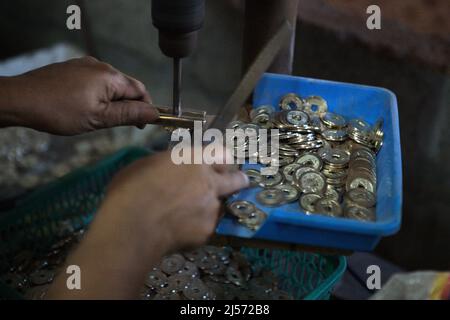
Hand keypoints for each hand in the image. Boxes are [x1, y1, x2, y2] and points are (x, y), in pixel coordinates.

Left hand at [0, 57, 157, 134]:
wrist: (21, 99)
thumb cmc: (60, 111)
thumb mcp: (99, 118)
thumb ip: (129, 114)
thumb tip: (154, 113)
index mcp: (110, 76)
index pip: (141, 91)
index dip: (145, 109)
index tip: (141, 126)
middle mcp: (100, 65)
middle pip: (126, 87)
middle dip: (127, 106)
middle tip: (116, 125)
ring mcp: (85, 65)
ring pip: (109, 85)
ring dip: (111, 101)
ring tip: (97, 118)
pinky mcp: (73, 68)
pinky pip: (94, 81)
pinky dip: (97, 95)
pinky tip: (84, 107)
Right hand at [98, 149, 248, 251]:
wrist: (133, 227)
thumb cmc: (130, 190)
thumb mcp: (147, 165)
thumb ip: (168, 165)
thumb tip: (171, 169)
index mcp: (194, 160)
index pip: (221, 153)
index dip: (220, 159)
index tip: (218, 164)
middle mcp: (209, 182)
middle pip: (236, 179)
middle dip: (237, 181)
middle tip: (235, 184)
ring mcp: (211, 208)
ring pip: (218, 206)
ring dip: (209, 208)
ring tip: (188, 217)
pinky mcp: (207, 231)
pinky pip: (205, 227)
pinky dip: (196, 228)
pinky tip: (179, 232)